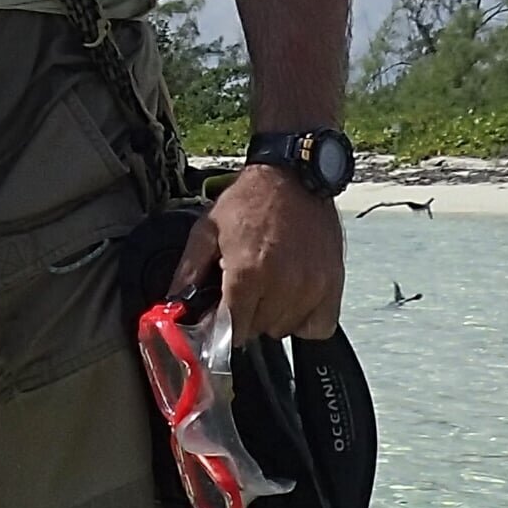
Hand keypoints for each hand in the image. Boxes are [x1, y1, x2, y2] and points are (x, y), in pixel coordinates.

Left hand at [169, 165, 344, 342]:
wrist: (293, 175)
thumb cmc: (250, 200)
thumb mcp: (207, 230)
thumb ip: (188, 272)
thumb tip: (175, 304)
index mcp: (247, 273)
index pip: (233, 332)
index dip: (222, 328)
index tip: (221, 317)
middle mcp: (282, 284)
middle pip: (258, 331)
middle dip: (247, 316)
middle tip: (246, 288)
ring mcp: (311, 286)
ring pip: (285, 329)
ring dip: (274, 316)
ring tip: (270, 285)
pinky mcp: (333, 283)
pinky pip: (318, 326)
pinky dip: (306, 319)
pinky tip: (294, 297)